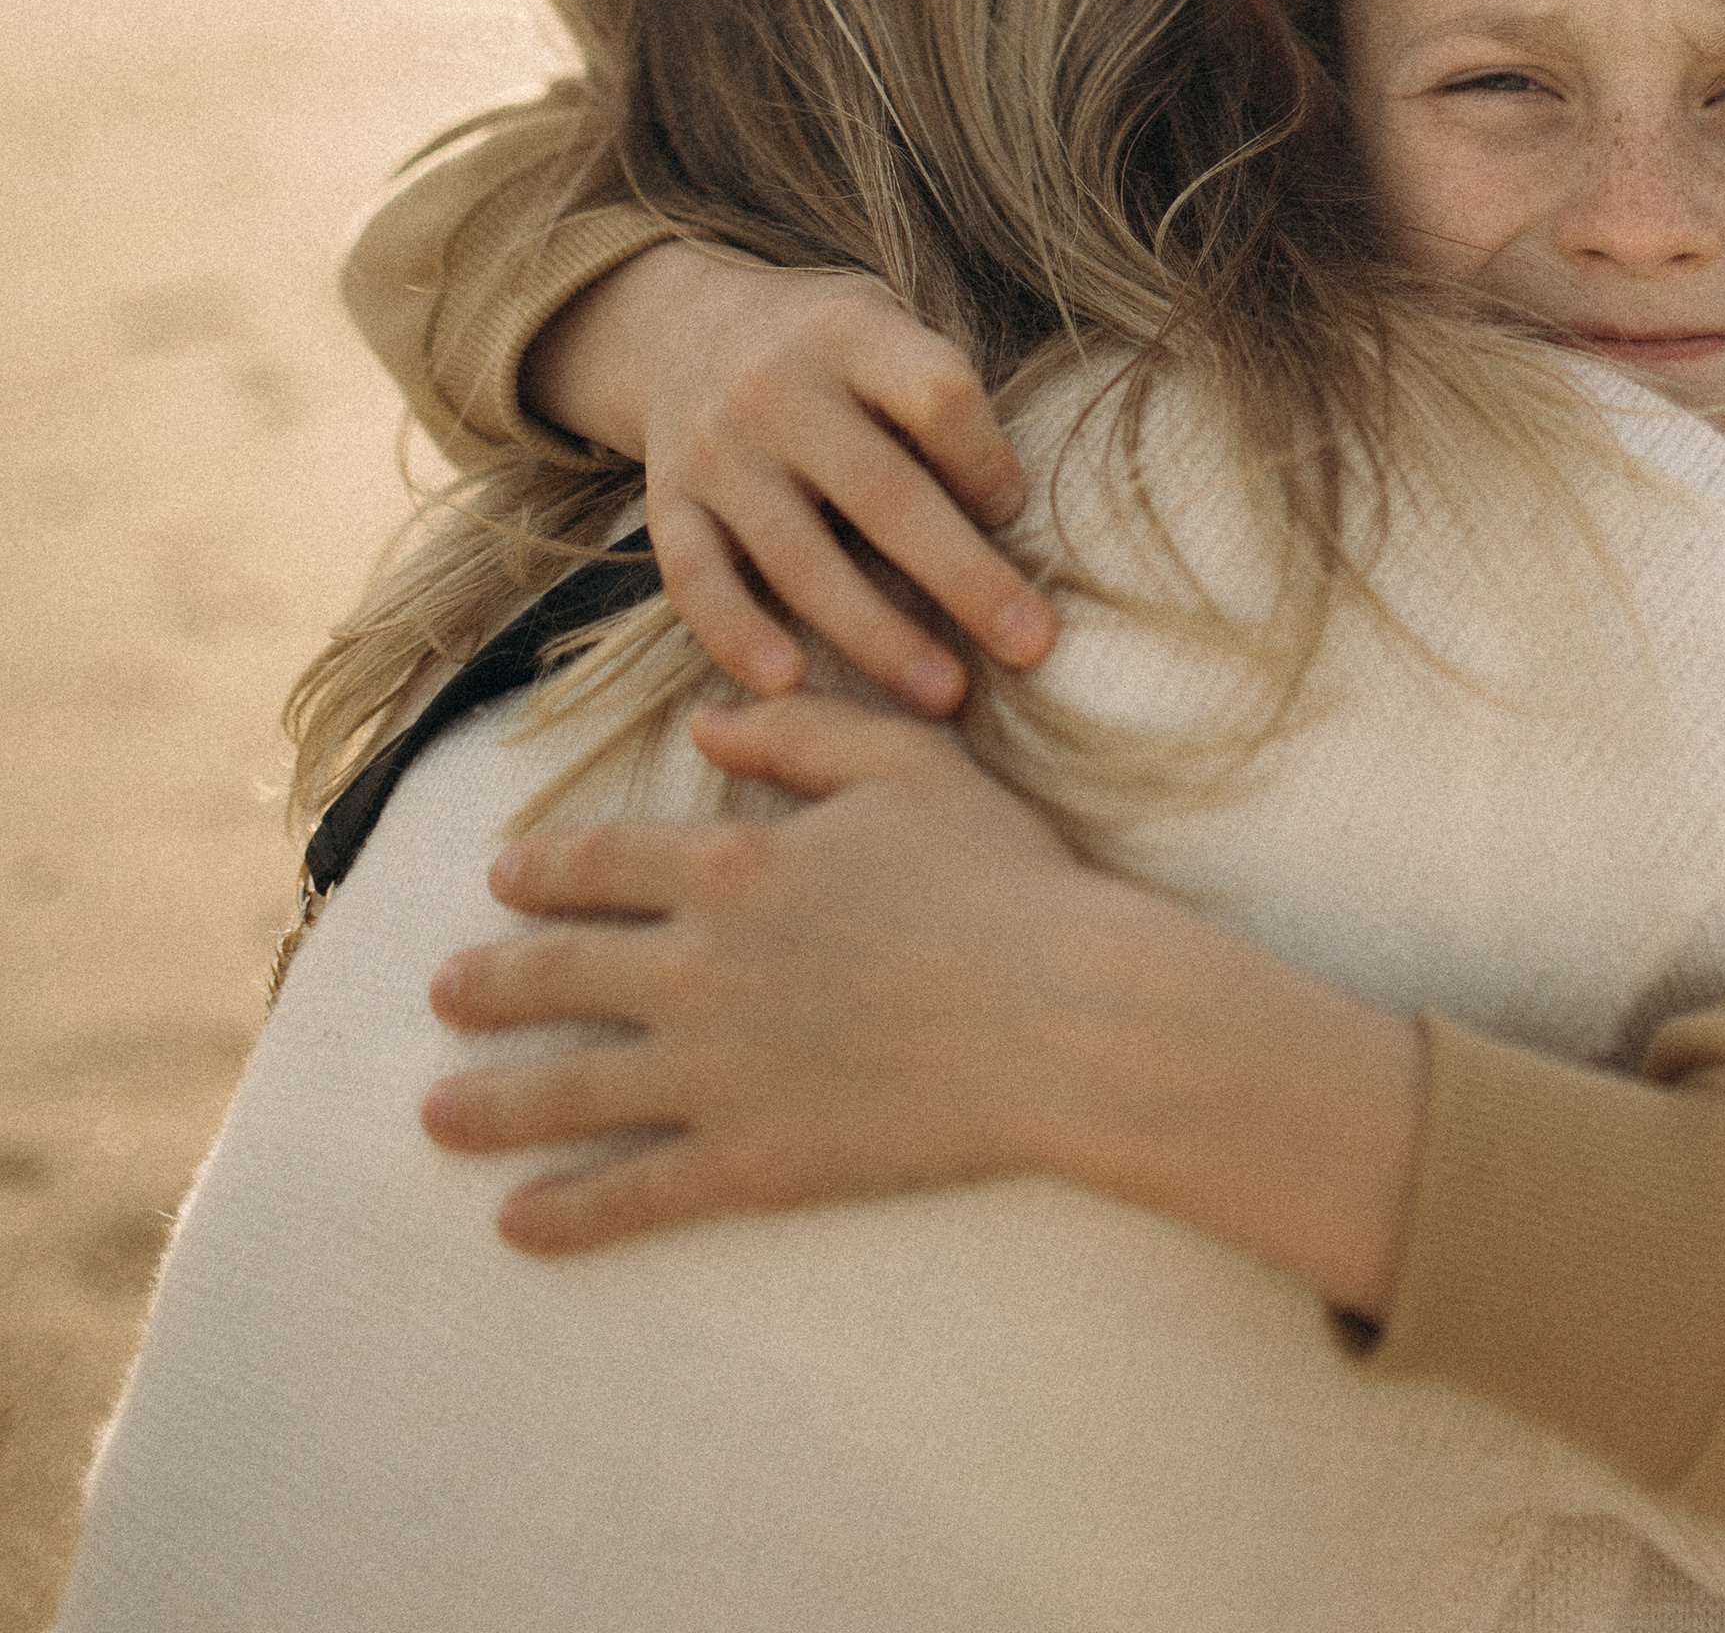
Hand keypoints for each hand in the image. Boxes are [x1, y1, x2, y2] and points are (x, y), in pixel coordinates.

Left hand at [425, 696, 1428, 1317]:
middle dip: (490, 983)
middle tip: (441, 993)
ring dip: (492, 1103)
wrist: (1061, 1013)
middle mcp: (700, 966)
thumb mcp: (908, 764)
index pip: (604, 863)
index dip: (544, 870)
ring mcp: (717, 1071)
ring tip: (435, 1116)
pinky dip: (568, 1213)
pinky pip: (635, 1192)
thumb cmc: (1001, 878)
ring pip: (571, 1088)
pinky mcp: (751, 1160)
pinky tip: (516, 1227)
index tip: (500, 878)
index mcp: (734, 866)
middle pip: (561, 972)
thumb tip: (709, 724)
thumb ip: (800, 733)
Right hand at [526, 244, 1054, 710]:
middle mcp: (776, 386)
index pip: (936, 394)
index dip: (986, 459)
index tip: (1018, 517)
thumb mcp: (883, 330)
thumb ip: (936, 402)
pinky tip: (791, 685)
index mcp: (851, 332)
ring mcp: (715, 448)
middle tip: (1031, 646)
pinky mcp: (668, 503)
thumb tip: (1006, 520)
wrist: (684, 327)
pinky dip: (739, 635)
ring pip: (797, 554)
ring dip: (874, 633)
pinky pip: (697, 580)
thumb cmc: (826, 353)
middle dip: (962, 576)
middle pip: (881, 490)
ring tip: (942, 695)